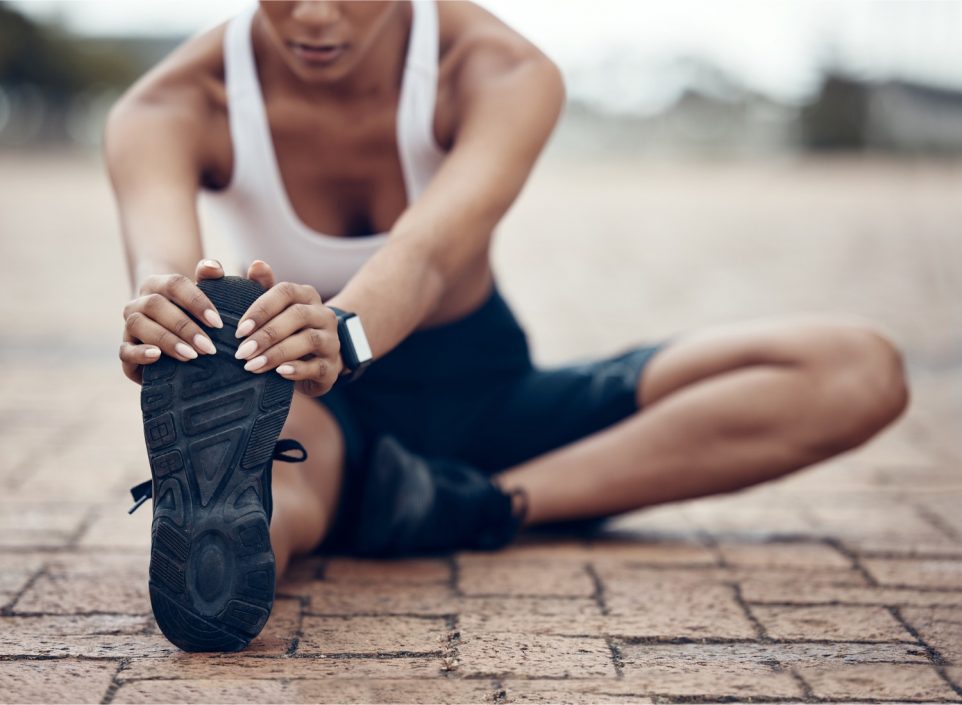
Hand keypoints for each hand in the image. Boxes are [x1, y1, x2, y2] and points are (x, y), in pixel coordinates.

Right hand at [119, 260, 224, 383]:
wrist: (170, 338)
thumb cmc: (191, 313)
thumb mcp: (203, 296)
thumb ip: (210, 277)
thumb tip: (213, 267)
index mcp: (157, 284)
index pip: (174, 284)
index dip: (196, 301)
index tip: (218, 323)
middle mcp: (139, 302)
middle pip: (155, 305)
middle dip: (184, 327)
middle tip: (208, 347)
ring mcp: (129, 325)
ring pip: (137, 324)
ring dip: (166, 340)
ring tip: (191, 355)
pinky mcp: (126, 350)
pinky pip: (124, 350)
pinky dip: (139, 353)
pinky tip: (157, 356)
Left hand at [234, 260, 341, 396]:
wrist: (314, 362)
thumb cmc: (285, 331)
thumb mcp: (272, 310)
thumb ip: (260, 287)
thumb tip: (257, 264)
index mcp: (306, 295)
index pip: (286, 292)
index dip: (262, 309)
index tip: (240, 329)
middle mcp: (323, 314)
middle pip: (298, 316)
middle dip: (267, 334)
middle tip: (242, 352)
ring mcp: (332, 340)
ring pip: (309, 340)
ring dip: (278, 353)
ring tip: (253, 365)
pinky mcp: (332, 366)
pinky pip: (318, 366)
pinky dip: (298, 369)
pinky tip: (279, 373)